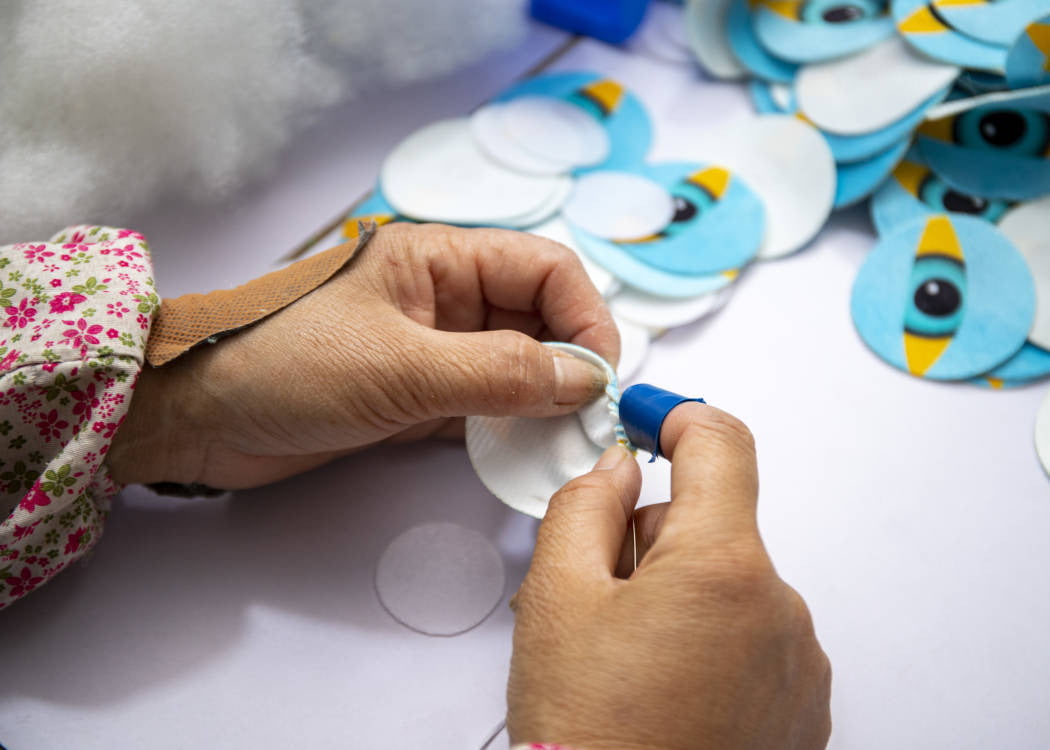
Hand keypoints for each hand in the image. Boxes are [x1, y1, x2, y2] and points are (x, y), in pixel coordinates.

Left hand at [108, 223, 618, 487]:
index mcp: (439, 259)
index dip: (585, 318)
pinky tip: (522, 455)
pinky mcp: (417, 397)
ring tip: (561, 443)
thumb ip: (500, 371)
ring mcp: (432, 349)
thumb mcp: (401, 367)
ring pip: (517, 365)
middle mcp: (444, 298)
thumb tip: (587, 379)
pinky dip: (509, 428)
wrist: (199, 420)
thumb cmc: (287, 368)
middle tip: (588, 422)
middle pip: (538, 318)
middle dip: (571, 364)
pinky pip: (484, 405)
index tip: (600, 379)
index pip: (545, 269)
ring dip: (544, 401)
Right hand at [507, 403, 831, 749]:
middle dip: (656, 542)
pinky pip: (754, 641)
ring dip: (682, 599)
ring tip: (628, 662)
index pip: (721, 444)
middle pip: (715, 526)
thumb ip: (585, 506)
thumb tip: (614, 471)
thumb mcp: (556, 598)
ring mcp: (798, 666)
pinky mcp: (801, 710)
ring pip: (731, 587)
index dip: (678, 417)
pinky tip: (665, 692)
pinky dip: (712, 646)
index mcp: (723, 568)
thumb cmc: (589, 736)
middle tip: (601, 599)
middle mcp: (779, 611)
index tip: (653, 418)